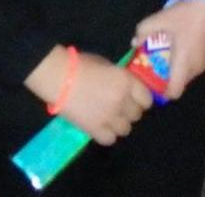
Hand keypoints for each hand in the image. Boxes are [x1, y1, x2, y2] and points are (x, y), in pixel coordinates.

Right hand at [25, 47, 152, 145]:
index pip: (146, 99)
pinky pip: (110, 139)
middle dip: (129, 111)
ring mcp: (109, 117)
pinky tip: (100, 127)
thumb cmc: (80, 65)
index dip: (141, 100)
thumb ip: (120, 78)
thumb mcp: (106, 65)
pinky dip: (107, 134)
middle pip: (136, 115)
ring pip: (125, 129)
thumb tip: (125, 87)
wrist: (58, 77)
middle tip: (118, 107)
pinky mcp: (95, 129)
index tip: (134, 99)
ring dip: (119, 124)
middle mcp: (122, 101)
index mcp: (126, 82)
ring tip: (108, 118)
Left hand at [134, 0, 204, 99]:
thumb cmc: (184, 15)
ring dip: (177, 68)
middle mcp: (196, 68)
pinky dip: (186, 61)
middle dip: (167, 78)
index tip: (152, 81)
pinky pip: (195, 65)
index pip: (174, 92)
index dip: (161, 92)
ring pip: (187, 74)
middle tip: (155, 65)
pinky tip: (181, 45)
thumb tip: (135, 44)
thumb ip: (143, 33)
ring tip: (167, 53)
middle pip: (179, 83)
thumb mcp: (158, 20)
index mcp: (183, 64)